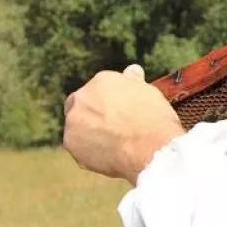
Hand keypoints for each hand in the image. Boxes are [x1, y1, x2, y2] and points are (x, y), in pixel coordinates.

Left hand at [63, 64, 184, 183]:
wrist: (150, 149)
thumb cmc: (154, 120)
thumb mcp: (149, 94)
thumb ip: (134, 82)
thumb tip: (133, 70)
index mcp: (102, 81)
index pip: (100, 89)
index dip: (110, 102)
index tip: (121, 113)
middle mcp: (82, 98)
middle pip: (81, 104)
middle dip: (91, 113)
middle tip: (111, 128)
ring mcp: (73, 122)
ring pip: (77, 127)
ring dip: (89, 133)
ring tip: (112, 145)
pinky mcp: (71, 145)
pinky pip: (79, 148)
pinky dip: (90, 152)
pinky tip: (109, 157)